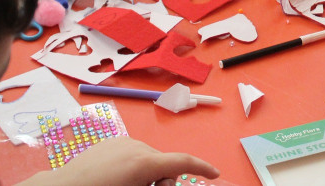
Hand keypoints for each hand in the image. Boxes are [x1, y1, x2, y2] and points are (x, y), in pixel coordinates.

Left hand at [17, 137, 218, 185]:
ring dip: (146, 174)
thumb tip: (167, 180)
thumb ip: (158, 184)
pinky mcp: (110, 143)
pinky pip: (131, 154)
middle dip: (162, 180)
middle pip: (164, 163)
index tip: (214, 173)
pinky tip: (115, 179)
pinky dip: (132, 167)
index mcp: (145, 163)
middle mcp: (137, 147)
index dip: (202, 168)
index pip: (182, 162)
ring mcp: (122, 143)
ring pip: (148, 159)